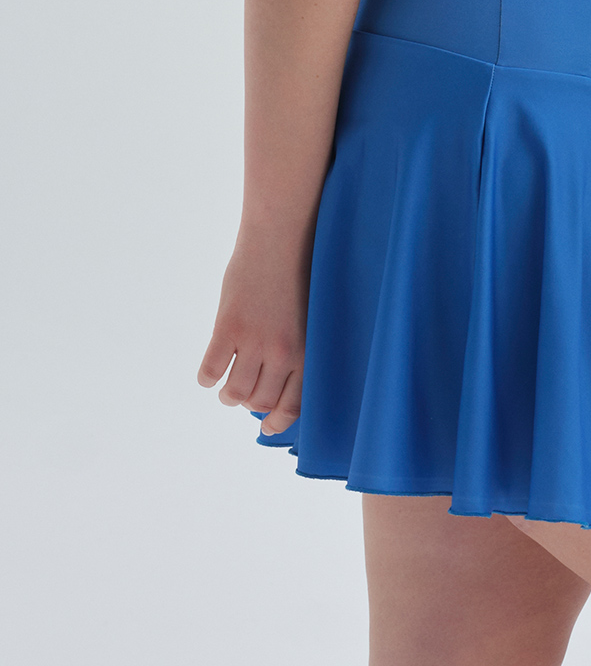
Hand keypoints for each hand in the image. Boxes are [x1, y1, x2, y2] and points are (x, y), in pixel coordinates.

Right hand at [197, 231, 309, 436]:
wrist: (279, 238)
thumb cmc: (297, 273)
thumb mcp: (307, 316)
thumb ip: (296, 348)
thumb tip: (278, 380)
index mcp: (306, 350)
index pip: (294, 403)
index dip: (279, 420)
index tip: (269, 426)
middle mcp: (282, 353)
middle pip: (260, 401)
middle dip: (250, 403)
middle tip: (243, 393)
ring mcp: (253, 342)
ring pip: (234, 392)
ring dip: (228, 394)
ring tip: (226, 386)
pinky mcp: (227, 329)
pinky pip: (211, 371)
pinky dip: (207, 377)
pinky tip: (210, 370)